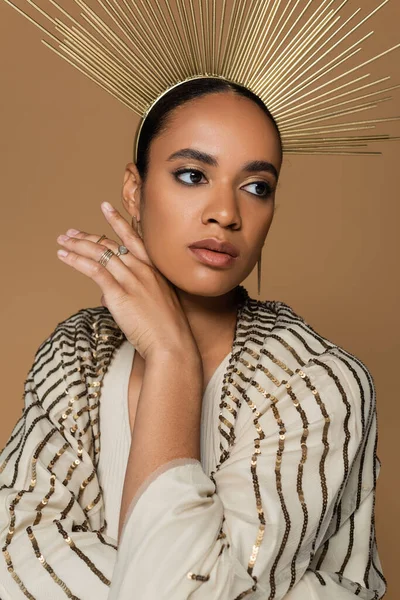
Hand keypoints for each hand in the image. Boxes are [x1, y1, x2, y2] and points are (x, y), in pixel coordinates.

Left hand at [56, 202, 198, 361]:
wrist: (173, 344)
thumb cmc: (167, 330)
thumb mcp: (154, 305)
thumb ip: (130, 295)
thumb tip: (106, 296)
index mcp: (155, 270)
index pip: (133, 238)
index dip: (117, 221)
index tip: (106, 208)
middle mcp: (143, 270)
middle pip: (111, 245)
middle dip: (89, 236)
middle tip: (72, 232)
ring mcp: (132, 280)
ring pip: (101, 253)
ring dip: (78, 245)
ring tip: (63, 240)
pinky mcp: (119, 294)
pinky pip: (94, 270)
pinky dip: (76, 260)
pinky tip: (64, 256)